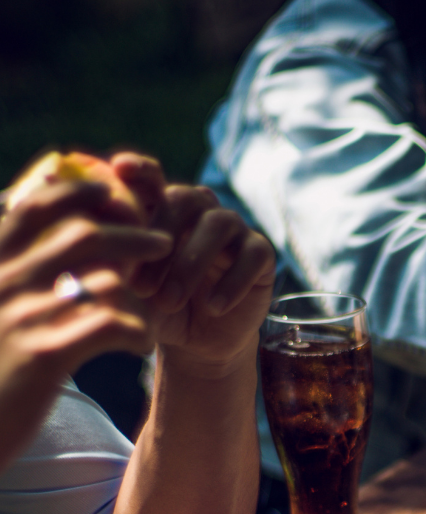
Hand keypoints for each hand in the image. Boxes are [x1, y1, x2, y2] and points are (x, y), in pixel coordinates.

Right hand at [0, 177, 171, 376]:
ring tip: (157, 307)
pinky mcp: (45, 356)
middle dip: (131, 233)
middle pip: (83, 235)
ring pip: (106, 281)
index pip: (35, 205)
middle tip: (163, 241)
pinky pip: (112, 326)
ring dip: (141, 291)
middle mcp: (3, 280)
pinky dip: (138, 331)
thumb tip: (42, 248)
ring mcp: (24, 317)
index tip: (113, 192)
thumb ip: (11, 277)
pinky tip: (143, 344)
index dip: (80, 192)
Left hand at [113, 154, 275, 375]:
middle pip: (184, 200)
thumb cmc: (159, 309)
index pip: (152, 178)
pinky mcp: (261, 255)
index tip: (119, 169)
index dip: (139, 170)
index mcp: (165, 208)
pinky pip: (251, 256)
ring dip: (190, 264)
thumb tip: (76, 248)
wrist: (199, 344)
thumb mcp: (130, 288)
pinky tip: (213, 306)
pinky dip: (231, 281)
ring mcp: (234, 230)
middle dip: (160, 239)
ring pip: (218, 226)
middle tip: (139, 284)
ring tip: (169, 301)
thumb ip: (111, 263)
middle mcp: (201, 210)